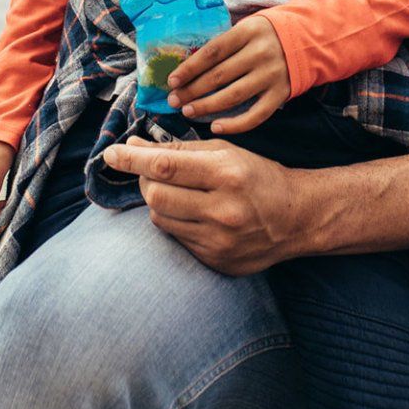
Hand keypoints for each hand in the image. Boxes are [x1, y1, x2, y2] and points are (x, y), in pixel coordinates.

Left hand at [100, 137, 304, 274]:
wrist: (297, 218)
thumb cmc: (258, 177)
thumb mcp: (226, 153)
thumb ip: (179, 151)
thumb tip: (134, 147)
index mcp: (226, 174)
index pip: (165, 167)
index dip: (132, 159)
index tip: (111, 153)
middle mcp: (222, 210)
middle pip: (156, 196)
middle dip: (146, 182)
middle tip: (153, 173)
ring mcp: (219, 240)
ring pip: (161, 219)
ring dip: (160, 203)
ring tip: (180, 194)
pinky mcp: (216, 261)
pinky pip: (177, 239)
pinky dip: (177, 223)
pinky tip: (196, 215)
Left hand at [167, 15, 290, 132]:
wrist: (308, 39)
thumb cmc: (266, 35)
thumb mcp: (246, 28)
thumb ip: (224, 44)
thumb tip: (188, 67)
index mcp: (247, 32)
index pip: (212, 52)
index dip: (189, 68)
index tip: (171, 81)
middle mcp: (260, 53)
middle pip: (219, 76)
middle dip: (192, 90)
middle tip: (174, 100)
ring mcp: (271, 75)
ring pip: (233, 96)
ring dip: (207, 106)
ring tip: (188, 111)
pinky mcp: (281, 94)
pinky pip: (256, 115)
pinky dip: (235, 124)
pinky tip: (216, 127)